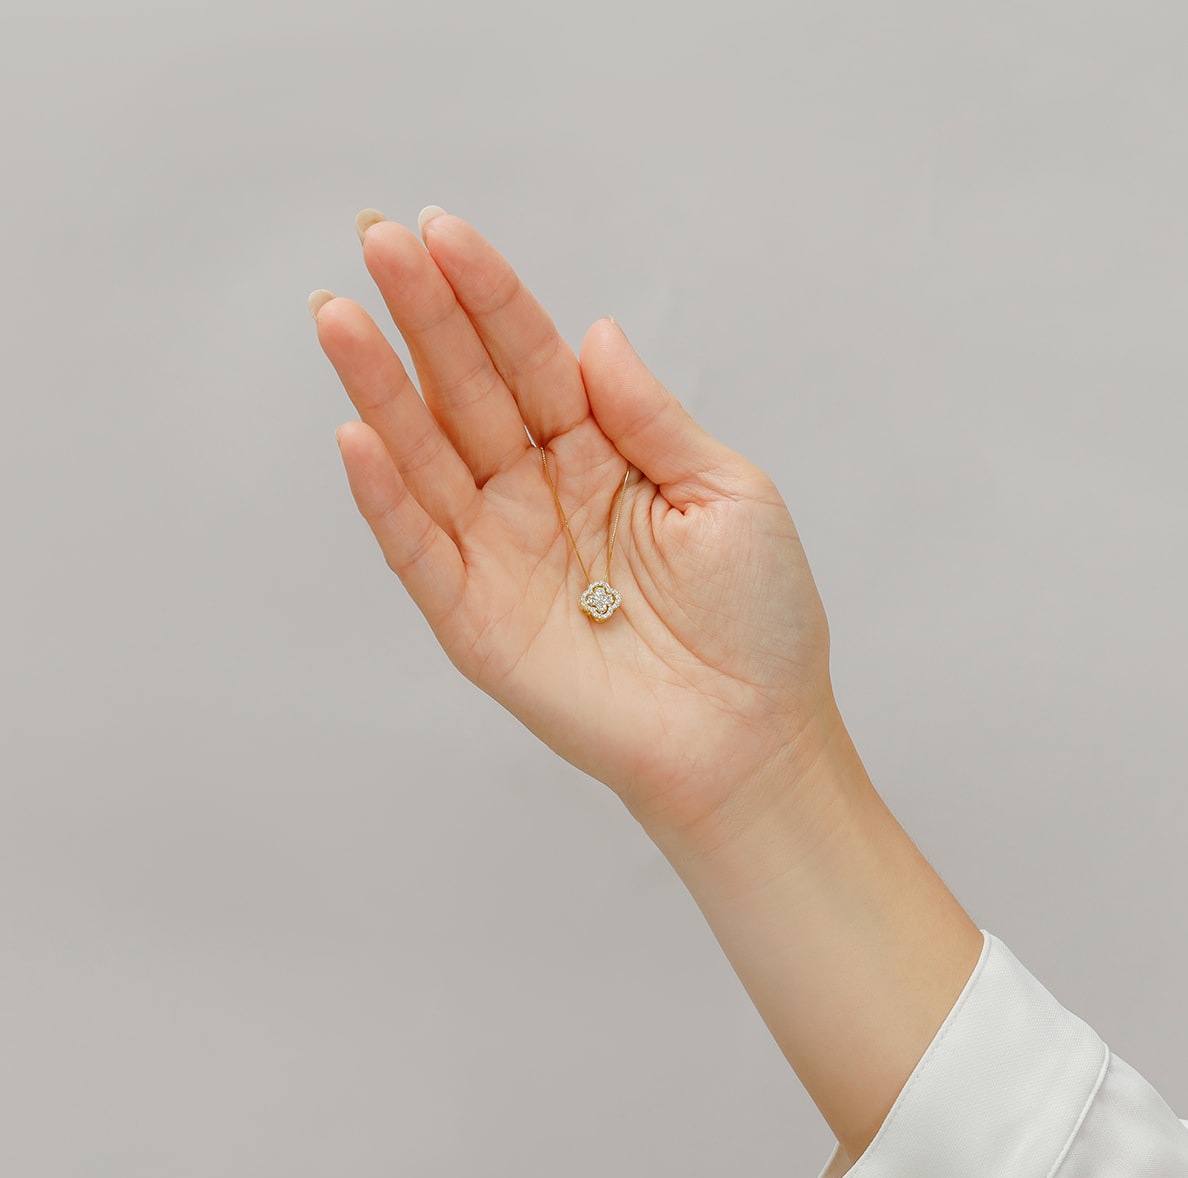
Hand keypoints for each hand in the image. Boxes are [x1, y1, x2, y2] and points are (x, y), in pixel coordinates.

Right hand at [313, 209, 843, 841]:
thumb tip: (593, 332)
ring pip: (428, 458)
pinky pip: (419, 552)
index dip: (489, 296)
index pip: (532, 357)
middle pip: (469, 391)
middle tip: (376, 242)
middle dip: (423, 316)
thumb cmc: (756, 621)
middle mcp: (540, 493)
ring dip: (382, 390)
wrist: (748, 736)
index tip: (444, 232)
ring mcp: (501, 554)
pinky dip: (385, 501)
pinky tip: (357, 437)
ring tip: (340, 317)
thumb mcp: (725, 492)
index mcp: (601, 453)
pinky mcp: (475, 620)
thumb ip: (650, 415)